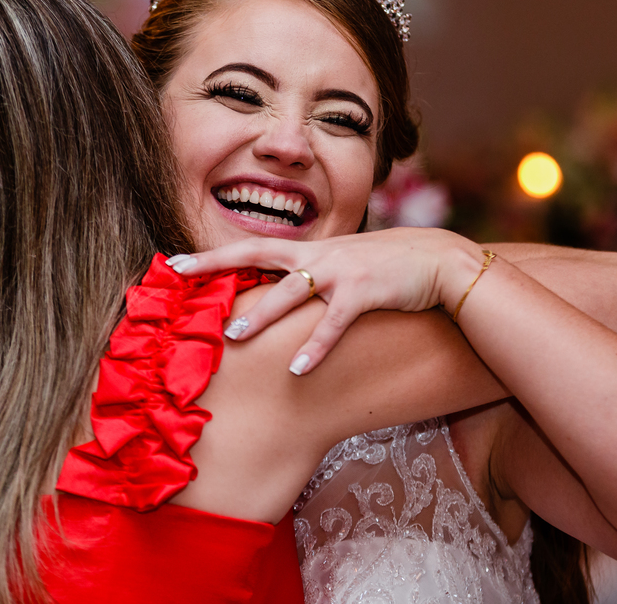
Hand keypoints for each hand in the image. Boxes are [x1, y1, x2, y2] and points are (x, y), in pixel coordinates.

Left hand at [167, 228, 483, 373]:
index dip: (214, 255)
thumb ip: (313, 276)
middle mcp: (320, 255)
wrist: (440, 258)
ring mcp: (342, 271)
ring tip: (234, 335)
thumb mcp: (345, 264)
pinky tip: (298, 369)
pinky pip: (335, 323)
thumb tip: (281, 295)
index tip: (176, 261)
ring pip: (292, 290)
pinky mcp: (366, 292)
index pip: (253, 247)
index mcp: (312, 249)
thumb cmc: (389, 266)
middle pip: (258, 254)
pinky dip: (316, 346)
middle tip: (180, 275)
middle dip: (217, 264)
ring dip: (263, 313)